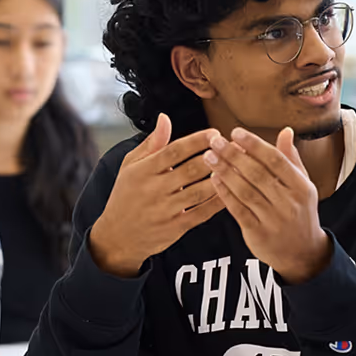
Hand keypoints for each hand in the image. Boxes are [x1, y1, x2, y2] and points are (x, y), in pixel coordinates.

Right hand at [87, 114, 225, 276]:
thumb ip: (151, 143)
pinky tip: (230, 190)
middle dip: (214, 157)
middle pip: (190, 170)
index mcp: (143, 171)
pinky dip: (217, 202)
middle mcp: (154, 190)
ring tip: (236, 166)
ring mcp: (165, 210)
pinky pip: (201, 213)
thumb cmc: (126, 195)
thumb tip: (165, 118)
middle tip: (232, 147)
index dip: (197, 141)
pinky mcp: (175, 228)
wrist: (118, 237)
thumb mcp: (131, 166)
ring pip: (199, 191)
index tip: (215, 133)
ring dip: (220, 178)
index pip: (174, 151)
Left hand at [205, 127, 331, 282]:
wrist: (303, 253)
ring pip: (245, 191)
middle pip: (257, 174)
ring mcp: (273, 220)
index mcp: (301, 187)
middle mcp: (289, 203)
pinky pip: (238, 209)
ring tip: (209, 157)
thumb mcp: (303, 186)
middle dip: (234, 155)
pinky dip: (224, 193)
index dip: (254, 145)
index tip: (235, 132)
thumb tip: (286, 130)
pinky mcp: (258, 233)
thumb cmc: (299, 212)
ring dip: (225, 172)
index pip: (275, 160)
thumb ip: (291, 159)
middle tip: (215, 141)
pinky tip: (214, 179)